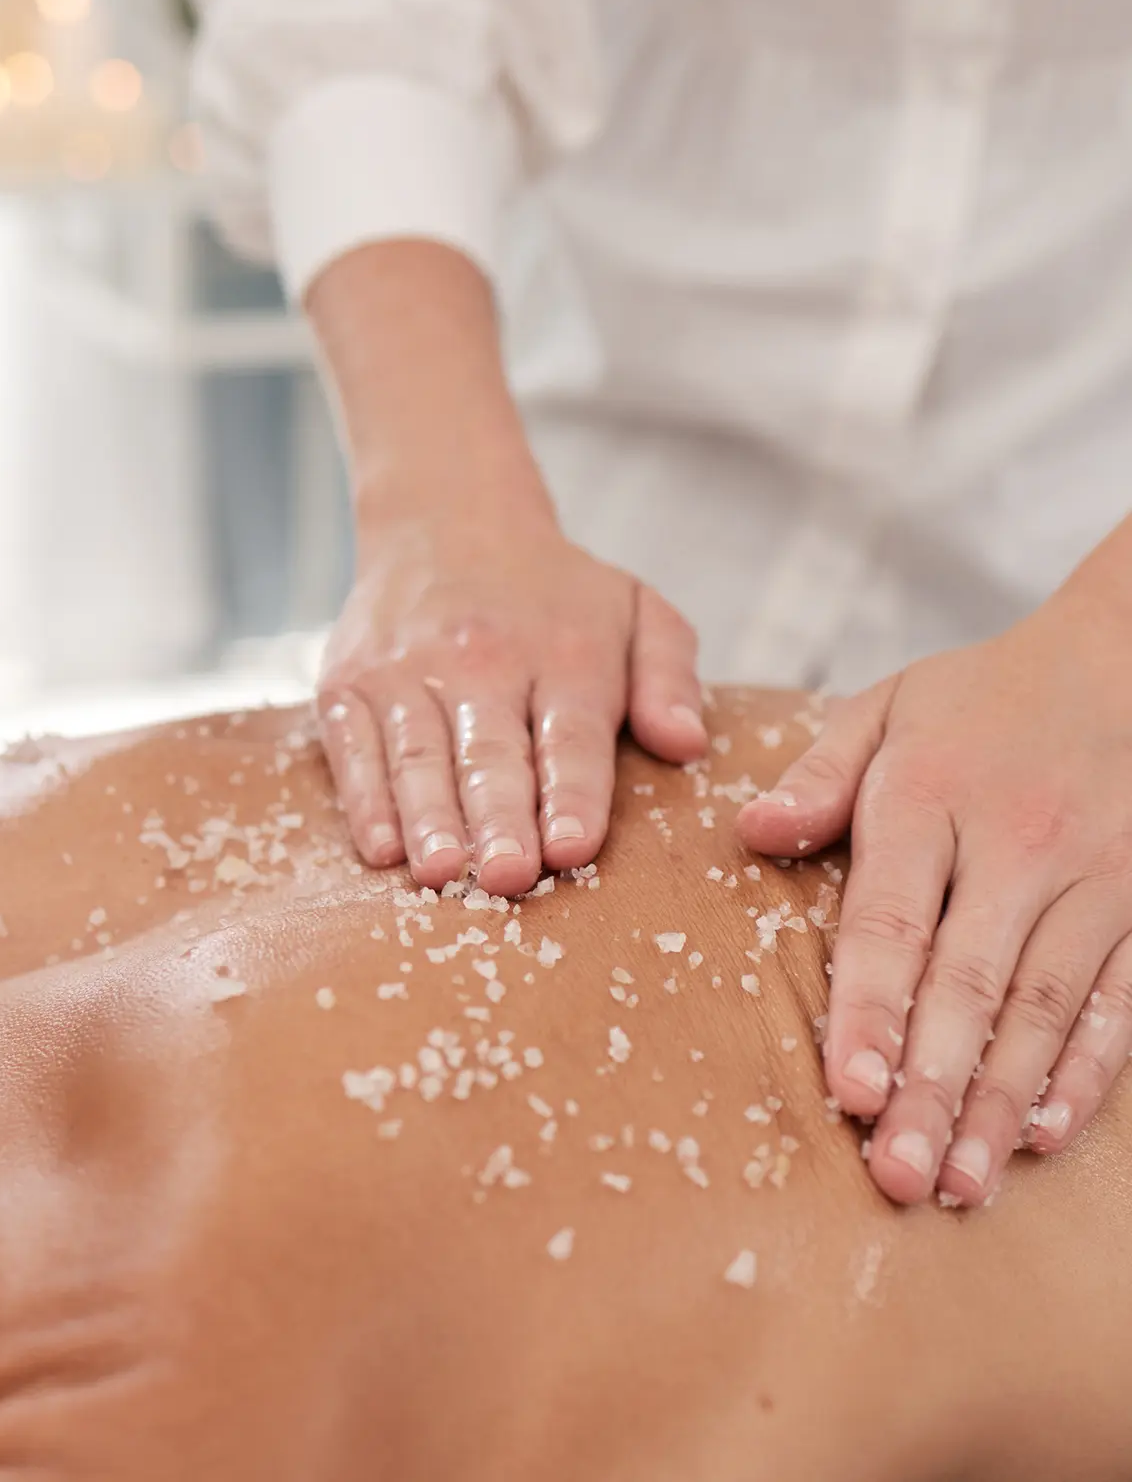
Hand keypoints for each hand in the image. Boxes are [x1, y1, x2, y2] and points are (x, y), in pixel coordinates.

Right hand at [317, 510, 706, 895]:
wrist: (444, 518)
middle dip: (499, 818)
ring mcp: (407, 673)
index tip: (572, 848)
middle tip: (506, 876)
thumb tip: (686, 744)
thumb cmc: (553, 593)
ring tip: (440, 873)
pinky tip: (381, 848)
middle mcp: (482, 662)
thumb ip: (668, 677)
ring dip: (429, 818)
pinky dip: (365, 800)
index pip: (570, 736)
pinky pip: (356, 748)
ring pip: (420, 756)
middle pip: (492, 752)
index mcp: (564, 655)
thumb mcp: (635, 609)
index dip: (571, 793)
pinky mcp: (349, 683)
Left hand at [737, 586, 1131, 1205]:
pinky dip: (1085, 1075)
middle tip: (895, 1175)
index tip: (847, 1091)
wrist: (1128, 662)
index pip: (891, 920)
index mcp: (929, 795)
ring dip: (1000, 1104)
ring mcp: (1092, 880)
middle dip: (931, 1087)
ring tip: (957, 1182)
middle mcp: (1016, 844)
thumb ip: (819, 774)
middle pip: (968, 984)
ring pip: (1043, 1010)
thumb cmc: (982, 697)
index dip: (869, 1010)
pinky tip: (1045, 1137)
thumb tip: (750, 832)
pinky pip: (1116, 1004)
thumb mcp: (887, 707)